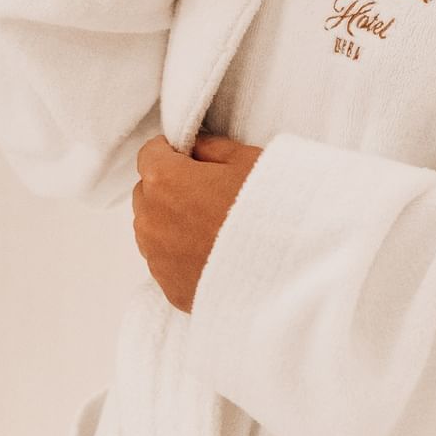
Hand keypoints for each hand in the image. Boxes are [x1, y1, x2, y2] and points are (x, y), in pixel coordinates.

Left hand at [131, 130, 263, 313]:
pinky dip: (180, 254)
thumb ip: (210, 147)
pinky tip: (213, 253)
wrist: (288, 269)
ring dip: (171, 222)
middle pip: (147, 192)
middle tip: (209, 192)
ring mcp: (157, 259)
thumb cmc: (270, 208)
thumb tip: (194, 147)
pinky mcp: (169, 288)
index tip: (192, 158)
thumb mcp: (248, 160)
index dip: (172, 152)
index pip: (149, 154)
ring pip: (152, 229)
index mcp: (164, 181)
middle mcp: (150, 220)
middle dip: (170, 187)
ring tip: (212, 226)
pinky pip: (165, 261)